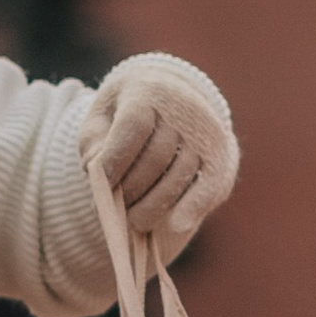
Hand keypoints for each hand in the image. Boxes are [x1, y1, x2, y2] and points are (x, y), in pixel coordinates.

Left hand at [79, 54, 238, 256]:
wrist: (171, 95)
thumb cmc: (126, 112)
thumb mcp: (102, 117)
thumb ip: (93, 143)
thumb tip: (99, 174)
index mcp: (149, 90)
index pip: (135, 126)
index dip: (116, 160)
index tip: (102, 184)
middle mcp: (184, 107)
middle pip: (157, 156)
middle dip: (133, 189)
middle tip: (116, 210)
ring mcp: (206, 131)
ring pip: (180, 174)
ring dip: (154, 204)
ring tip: (135, 220)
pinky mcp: (222, 155)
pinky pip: (210, 184)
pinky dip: (194, 207)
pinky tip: (175, 225)